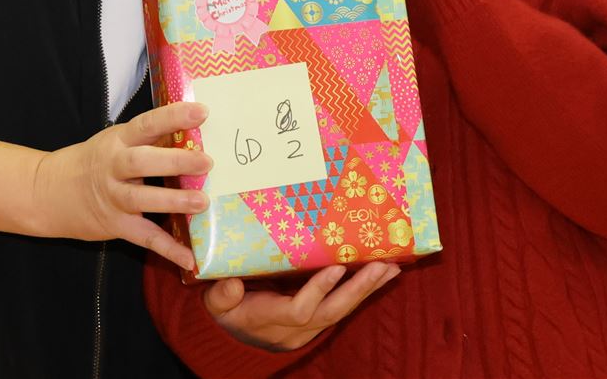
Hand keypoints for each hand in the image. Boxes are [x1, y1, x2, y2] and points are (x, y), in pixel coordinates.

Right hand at [31, 102, 212, 272]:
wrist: (49, 192)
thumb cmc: (94, 162)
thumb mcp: (116, 142)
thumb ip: (149, 140)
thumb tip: (193, 135)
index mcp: (118, 141)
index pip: (147, 124)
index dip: (173, 116)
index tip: (201, 111)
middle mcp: (114, 167)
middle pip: (142, 162)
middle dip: (175, 161)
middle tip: (207, 162)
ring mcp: (113, 198)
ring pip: (142, 199)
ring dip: (173, 200)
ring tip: (202, 202)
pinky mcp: (115, 225)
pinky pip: (144, 238)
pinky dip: (168, 249)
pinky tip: (190, 258)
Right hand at [205, 260, 400, 351]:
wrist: (232, 338)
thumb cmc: (223, 313)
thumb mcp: (215, 304)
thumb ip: (222, 296)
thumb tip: (232, 283)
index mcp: (269, 319)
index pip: (299, 310)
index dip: (318, 290)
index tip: (336, 267)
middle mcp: (295, 329)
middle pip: (331, 312)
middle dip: (357, 289)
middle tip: (381, 267)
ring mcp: (308, 328)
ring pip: (342, 311)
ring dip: (368, 290)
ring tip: (391, 269)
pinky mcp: (316, 322)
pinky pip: (342, 307)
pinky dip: (362, 292)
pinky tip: (380, 275)